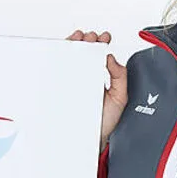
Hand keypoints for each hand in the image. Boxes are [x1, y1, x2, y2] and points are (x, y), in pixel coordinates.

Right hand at [66, 31, 127, 152]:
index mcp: (98, 77)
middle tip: (91, 37)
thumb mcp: (120, 97)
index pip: (97, 56)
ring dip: (72, 45)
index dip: (99, 44)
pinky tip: (63, 51)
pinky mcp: (59, 89)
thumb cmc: (104, 122)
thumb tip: (111, 58)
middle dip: (86, 41)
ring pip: (68, 59)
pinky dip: (57, 58)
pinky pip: (56, 72)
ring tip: (79, 39)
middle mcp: (84, 78)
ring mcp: (70, 83)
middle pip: (82, 54)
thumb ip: (120, 77)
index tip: (104, 37)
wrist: (91, 140)